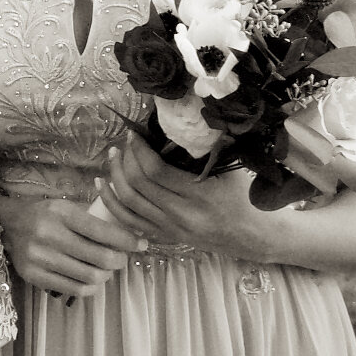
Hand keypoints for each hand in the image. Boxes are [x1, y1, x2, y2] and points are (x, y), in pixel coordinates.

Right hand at [0, 189, 143, 298]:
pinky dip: (91, 287)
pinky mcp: (35, 277)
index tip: (141, 244)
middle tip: (121, 258)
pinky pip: (75, 290)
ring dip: (106, 275)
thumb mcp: (66, 207)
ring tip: (105, 269)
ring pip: (91, 277)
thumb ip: (93, 221)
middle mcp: (49, 236)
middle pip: (101, 259)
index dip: (128, 241)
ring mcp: (40, 259)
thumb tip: (129, 237)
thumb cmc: (44, 215)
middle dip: (120, 261)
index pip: (103, 232)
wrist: (7, 226)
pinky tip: (91, 279)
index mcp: (60, 214)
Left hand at [94, 135, 265, 260]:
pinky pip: (128, 221)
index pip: (156, 170)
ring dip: (114, 176)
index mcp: (200, 196)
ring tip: (112, 156)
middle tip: (124, 142)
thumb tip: (178, 119)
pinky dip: (110, 202)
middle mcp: (182, 215)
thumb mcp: (230, 169)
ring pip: (128, 202)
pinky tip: (102, 184)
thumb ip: (205, 146)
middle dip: (125, 159)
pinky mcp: (164, 237)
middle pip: (138, 184)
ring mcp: (170, 229)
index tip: (134, 133)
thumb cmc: (244, 196)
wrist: (253, 236)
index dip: (139, 149)